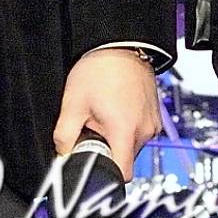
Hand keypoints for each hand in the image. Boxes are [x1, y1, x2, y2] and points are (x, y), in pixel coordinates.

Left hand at [51, 48, 160, 178]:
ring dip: (116, 138)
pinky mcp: (155, 115)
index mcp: (124, 131)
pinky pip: (139, 132)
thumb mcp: (73, 103)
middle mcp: (144, 131)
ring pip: (131, 145)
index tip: (93, 165)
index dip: (105, 174)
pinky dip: (126, 127)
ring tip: (104, 114)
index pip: (121, 174)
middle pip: (125, 159)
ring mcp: (152, 123)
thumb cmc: (99, 69)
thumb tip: (62, 155)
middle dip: (107, 150)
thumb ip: (65, 135)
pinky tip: (115, 109)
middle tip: (92, 128)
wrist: (121, 43)